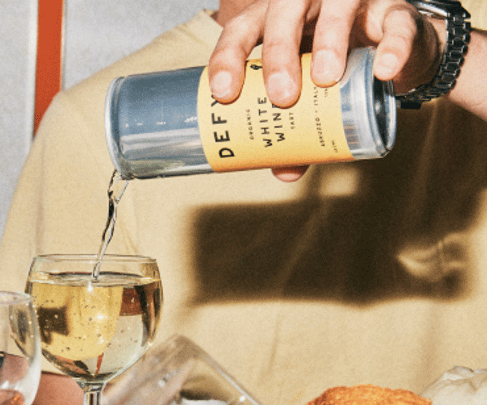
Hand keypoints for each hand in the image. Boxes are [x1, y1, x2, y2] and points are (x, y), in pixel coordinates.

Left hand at [208, 0, 441, 180]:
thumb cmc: (334, 64)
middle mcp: (308, 2)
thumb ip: (296, 125)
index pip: (242, 29)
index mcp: (275, 20)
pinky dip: (393, 45)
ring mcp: (352, 0)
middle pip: (284, 10)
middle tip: (282, 96)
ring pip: (338, 4)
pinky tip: (383, 71)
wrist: (393, 46)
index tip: (224, 94)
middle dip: (278, 52)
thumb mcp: (308, 91)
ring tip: (326, 79)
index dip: (228, 58)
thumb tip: (284, 171)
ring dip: (330, 39)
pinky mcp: (395, 10)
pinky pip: (397, 21)